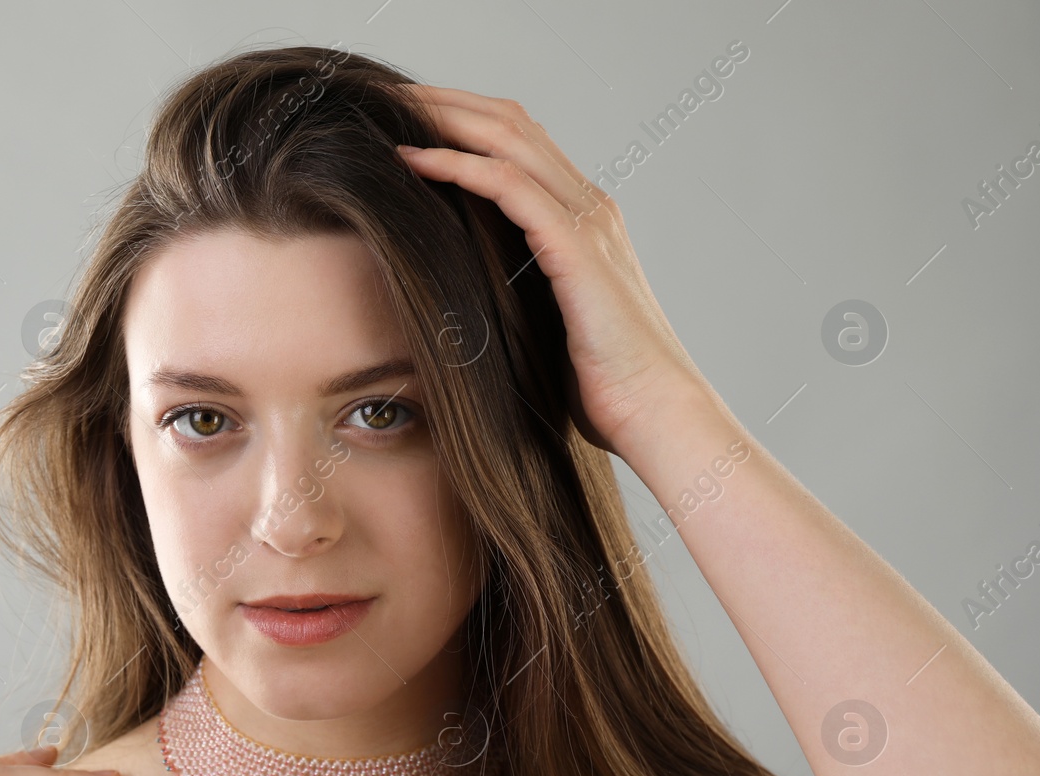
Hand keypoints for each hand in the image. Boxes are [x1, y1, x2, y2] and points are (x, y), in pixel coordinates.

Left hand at [394, 83, 706, 453]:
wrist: (654, 413)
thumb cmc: (601, 386)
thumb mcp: (545, 324)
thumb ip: (515, 293)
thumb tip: (457, 295)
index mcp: (582, 219)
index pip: (518, 141)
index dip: (462, 118)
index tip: (404, 118)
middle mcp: (589, 206)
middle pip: (509, 123)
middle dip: (445, 102)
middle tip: (386, 98)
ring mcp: (587, 221)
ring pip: (508, 140)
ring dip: (444, 118)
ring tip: (390, 111)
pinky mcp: (577, 248)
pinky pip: (510, 186)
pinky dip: (460, 165)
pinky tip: (416, 160)